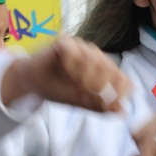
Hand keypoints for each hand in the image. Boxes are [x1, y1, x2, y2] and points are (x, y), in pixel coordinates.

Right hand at [2, 37, 131, 112]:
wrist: (33, 82)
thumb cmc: (58, 90)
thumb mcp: (80, 101)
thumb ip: (99, 105)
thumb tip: (122, 113)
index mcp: (102, 68)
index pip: (119, 75)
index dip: (120, 88)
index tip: (116, 102)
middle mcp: (94, 55)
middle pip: (108, 67)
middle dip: (104, 85)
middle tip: (95, 96)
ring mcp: (80, 47)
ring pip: (92, 58)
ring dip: (88, 75)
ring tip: (80, 87)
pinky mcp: (65, 42)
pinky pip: (73, 50)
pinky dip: (73, 63)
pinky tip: (69, 74)